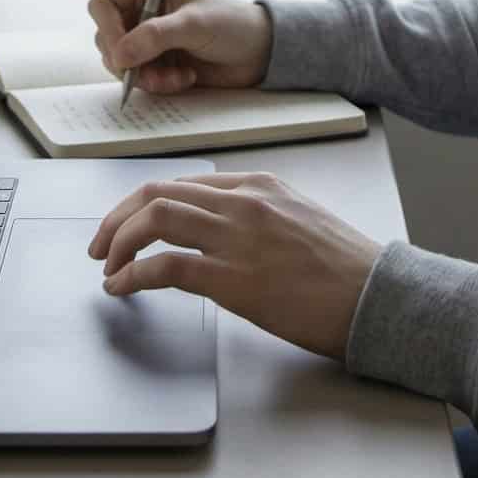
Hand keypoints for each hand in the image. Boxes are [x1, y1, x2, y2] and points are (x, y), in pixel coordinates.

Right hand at [86, 0, 273, 94]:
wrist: (258, 53)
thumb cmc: (231, 24)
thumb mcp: (195, 24)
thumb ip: (156, 36)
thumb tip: (119, 54)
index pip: (103, 4)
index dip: (108, 30)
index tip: (122, 54)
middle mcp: (141, 11)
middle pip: (106, 38)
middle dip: (129, 61)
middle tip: (152, 73)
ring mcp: (146, 39)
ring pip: (119, 63)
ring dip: (145, 76)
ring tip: (176, 77)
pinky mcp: (155, 63)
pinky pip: (137, 79)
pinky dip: (157, 84)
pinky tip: (184, 77)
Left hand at [86, 172, 382, 361]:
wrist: (376, 295)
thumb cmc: (344, 268)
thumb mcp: (298, 218)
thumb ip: (255, 215)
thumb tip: (214, 230)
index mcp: (258, 185)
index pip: (182, 183)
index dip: (142, 204)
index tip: (126, 226)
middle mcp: (243, 202)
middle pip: (157, 193)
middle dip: (117, 218)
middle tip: (101, 244)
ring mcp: (237, 238)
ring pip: (154, 219)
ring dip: (118, 242)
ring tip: (107, 267)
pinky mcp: (235, 279)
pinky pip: (165, 267)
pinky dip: (133, 275)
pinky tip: (122, 288)